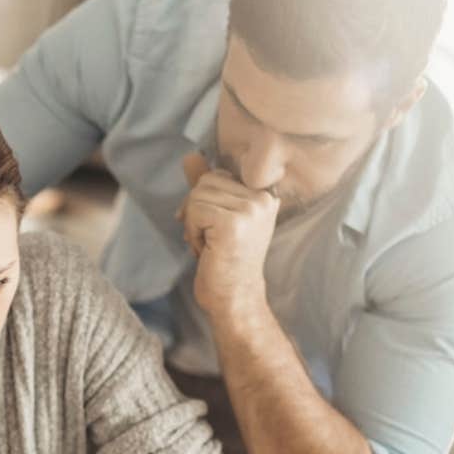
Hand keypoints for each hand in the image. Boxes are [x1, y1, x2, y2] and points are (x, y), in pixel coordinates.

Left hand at [176, 153, 278, 319]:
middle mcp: (263, 199)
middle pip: (205, 182)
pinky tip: (205, 250)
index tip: (208, 226)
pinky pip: (195, 210)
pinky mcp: (234, 223)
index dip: (203, 198)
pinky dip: (192, 232)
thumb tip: (189, 156)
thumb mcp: (214, 218)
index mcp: (264, 196)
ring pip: (198, 195)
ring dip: (193, 223)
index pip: (217, 174)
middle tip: (208, 240)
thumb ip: (205, 186)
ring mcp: (251, 210)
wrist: (234, 297)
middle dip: (195, 211)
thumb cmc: (223, 261)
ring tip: (208, 246)